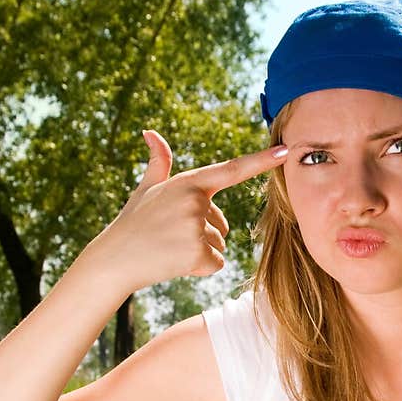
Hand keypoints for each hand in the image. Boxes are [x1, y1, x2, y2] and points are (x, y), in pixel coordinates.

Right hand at [93, 130, 287, 291]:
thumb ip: (159, 163)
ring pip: (220, 244)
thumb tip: (150, 132)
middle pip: (223, 224)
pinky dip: (201, 268)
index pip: (232, 169)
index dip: (260, 160)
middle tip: (170, 236)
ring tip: (171, 248)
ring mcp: (197, 229)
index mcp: (188, 183)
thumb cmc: (133, 222)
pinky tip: (177, 263)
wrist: (115, 259)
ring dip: (201, 251)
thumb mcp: (146, 190)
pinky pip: (217, 263)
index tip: (285, 150)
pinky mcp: (198, 255)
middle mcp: (196, 202)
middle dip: (203, 233)